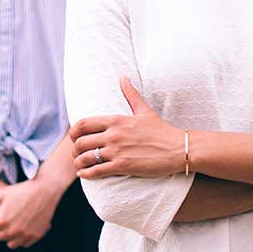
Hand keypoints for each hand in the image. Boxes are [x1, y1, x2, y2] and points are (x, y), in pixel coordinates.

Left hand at [0, 177, 64, 247]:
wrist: (45, 190)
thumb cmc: (22, 190)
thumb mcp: (2, 194)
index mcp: (1, 220)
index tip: (3, 212)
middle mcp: (12, 230)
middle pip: (0, 236)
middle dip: (3, 228)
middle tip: (11, 216)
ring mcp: (25, 234)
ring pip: (11, 244)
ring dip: (12, 236)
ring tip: (17, 223)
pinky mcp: (36, 236)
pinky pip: (24, 244)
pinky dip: (24, 238)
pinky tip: (27, 226)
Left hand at [70, 78, 184, 178]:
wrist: (179, 148)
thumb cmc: (162, 130)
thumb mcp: (145, 110)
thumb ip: (131, 94)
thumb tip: (123, 77)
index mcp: (116, 120)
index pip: (83, 124)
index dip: (73, 132)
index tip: (75, 137)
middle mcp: (113, 134)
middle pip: (80, 142)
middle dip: (75, 149)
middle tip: (77, 153)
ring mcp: (117, 151)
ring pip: (86, 158)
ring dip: (79, 163)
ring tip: (80, 165)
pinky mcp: (123, 166)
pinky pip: (96, 171)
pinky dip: (87, 174)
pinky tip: (85, 174)